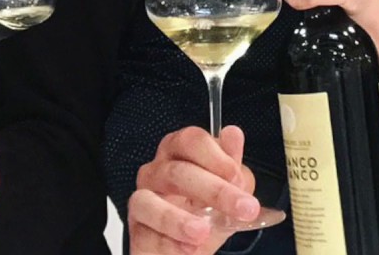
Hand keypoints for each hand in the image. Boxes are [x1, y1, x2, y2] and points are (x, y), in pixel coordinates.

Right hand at [128, 126, 258, 254]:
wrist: (188, 254)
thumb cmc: (206, 221)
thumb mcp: (230, 195)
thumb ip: (234, 169)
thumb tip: (233, 135)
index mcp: (185, 154)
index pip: (194, 140)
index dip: (217, 157)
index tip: (238, 179)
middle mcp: (162, 167)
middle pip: (181, 166)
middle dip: (215, 189)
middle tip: (242, 207)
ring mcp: (147, 189)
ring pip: (163, 188)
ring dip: (186, 213)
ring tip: (204, 232)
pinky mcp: (137, 216)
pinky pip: (148, 212)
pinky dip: (171, 227)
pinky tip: (189, 243)